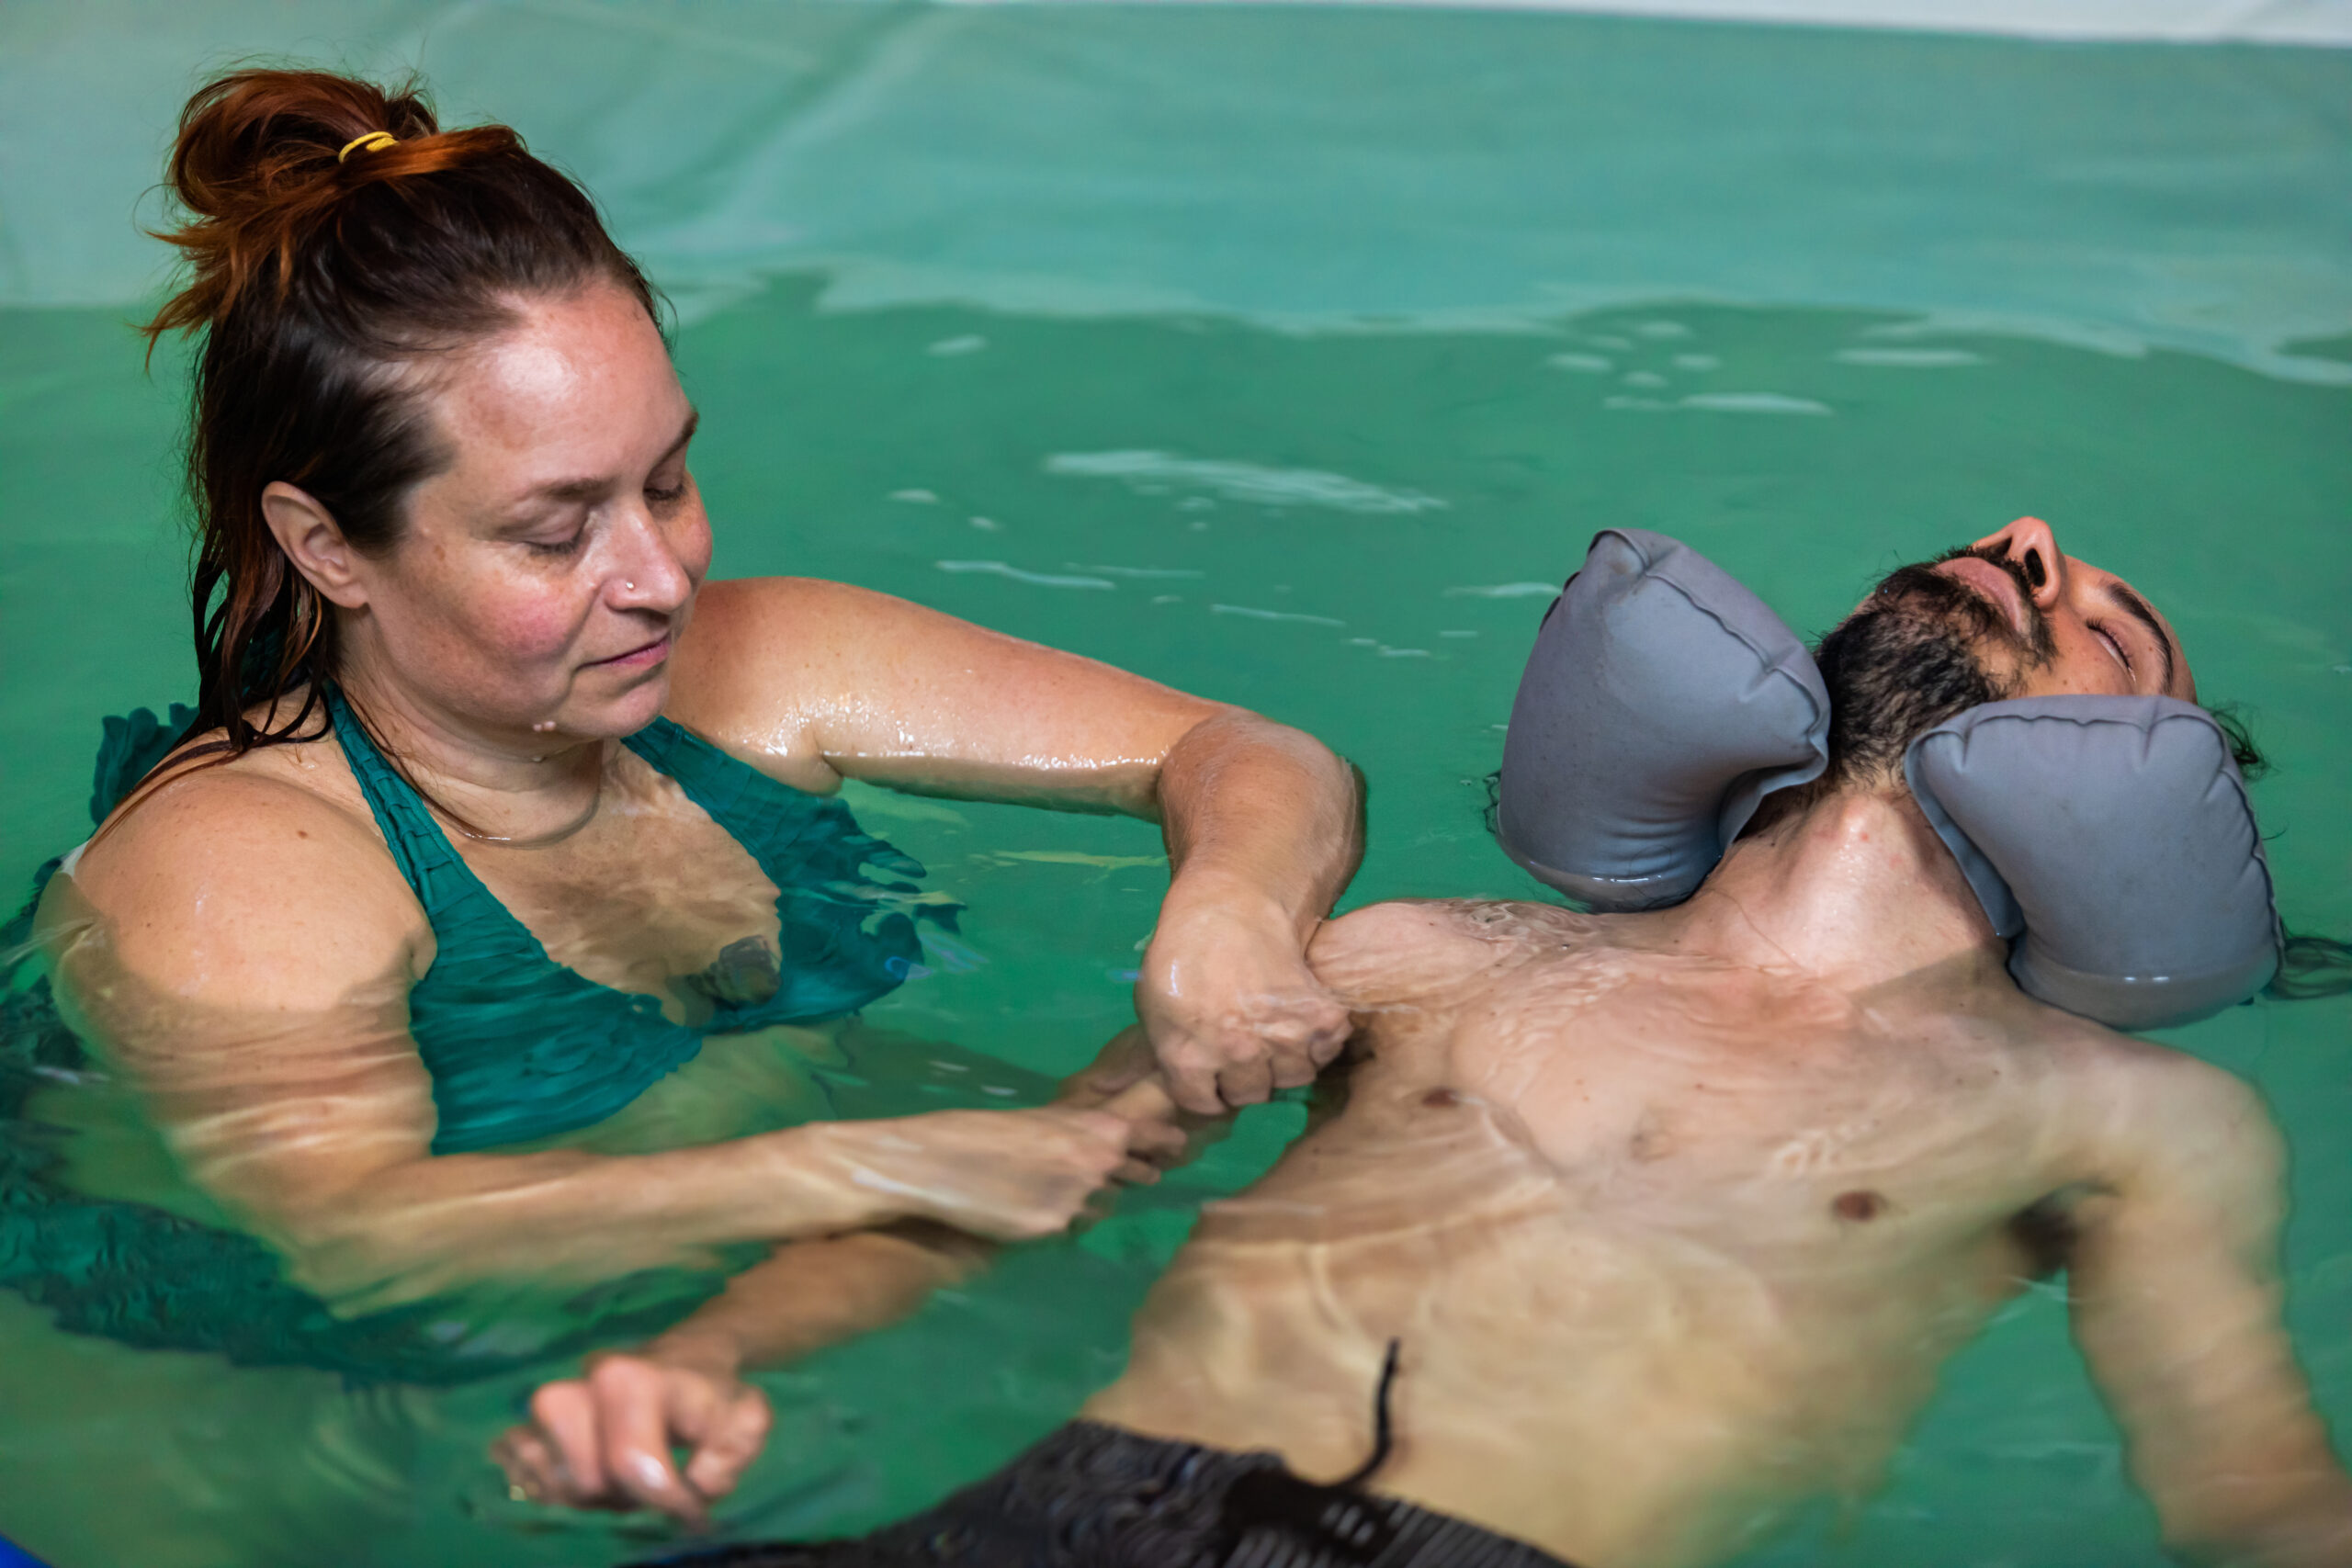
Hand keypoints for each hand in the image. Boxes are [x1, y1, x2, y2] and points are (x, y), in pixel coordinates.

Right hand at [491, 1344, 770, 1525]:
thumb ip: (727, 1457)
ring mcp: (547, 1404)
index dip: (665, 1498)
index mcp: (633, 1378)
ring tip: (623, 1484)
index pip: (631, 1461)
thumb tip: (693, 1486)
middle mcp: (579, 1385)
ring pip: (546, 1479)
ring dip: (587, 1498)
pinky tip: (588, 1485)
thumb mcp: (745, 1422)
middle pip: (583, 1478)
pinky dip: (550, 1491)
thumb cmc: (715, 1396)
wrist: (687, 1362)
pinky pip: (519, 1473)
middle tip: (655, 1487)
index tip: (691, 1505)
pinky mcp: (528, 1424)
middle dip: (624, 1497)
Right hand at [829, 1104, 1185, 1241]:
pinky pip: (1069, 1229)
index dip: (1167, 1142)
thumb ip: (1078, 1132)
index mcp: (1097, 1129)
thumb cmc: (979, 1131)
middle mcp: (1098, 1165)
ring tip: (1043, 1189)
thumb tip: (1109, 1143)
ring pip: (1101, 1207)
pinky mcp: (1053, 1231)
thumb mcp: (1038, 1120)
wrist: (934, 1163)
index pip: (1154, 1138)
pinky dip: (1056, 1223)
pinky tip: (1025, 1210)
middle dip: (1126, 1176)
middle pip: (1134, 1177)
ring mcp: (1078, 1201)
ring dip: (1085, 1202)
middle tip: (1107, 1173)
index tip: (1176, 1147)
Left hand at [1136, 900, 1351, 1113]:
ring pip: (1293, 1077)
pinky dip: (1319, 1040)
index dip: (1208, 1091)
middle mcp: (1237, 1056)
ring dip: (1284, 1061)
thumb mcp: (1153, 1003)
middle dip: (1246, 1078)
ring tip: (1275, 1036)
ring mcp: (1282, 1038)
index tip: (1213, 1078)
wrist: (1231, 905)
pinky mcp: (1320, 1018)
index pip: (1204, 1104)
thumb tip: (1188, 1073)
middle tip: (1246, 1052)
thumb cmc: (1182, 951)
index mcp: (1188, 1057)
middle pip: (1251, 1094)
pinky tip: (1301, 1021)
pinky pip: (1326, 1050)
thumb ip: (1171, 1046)